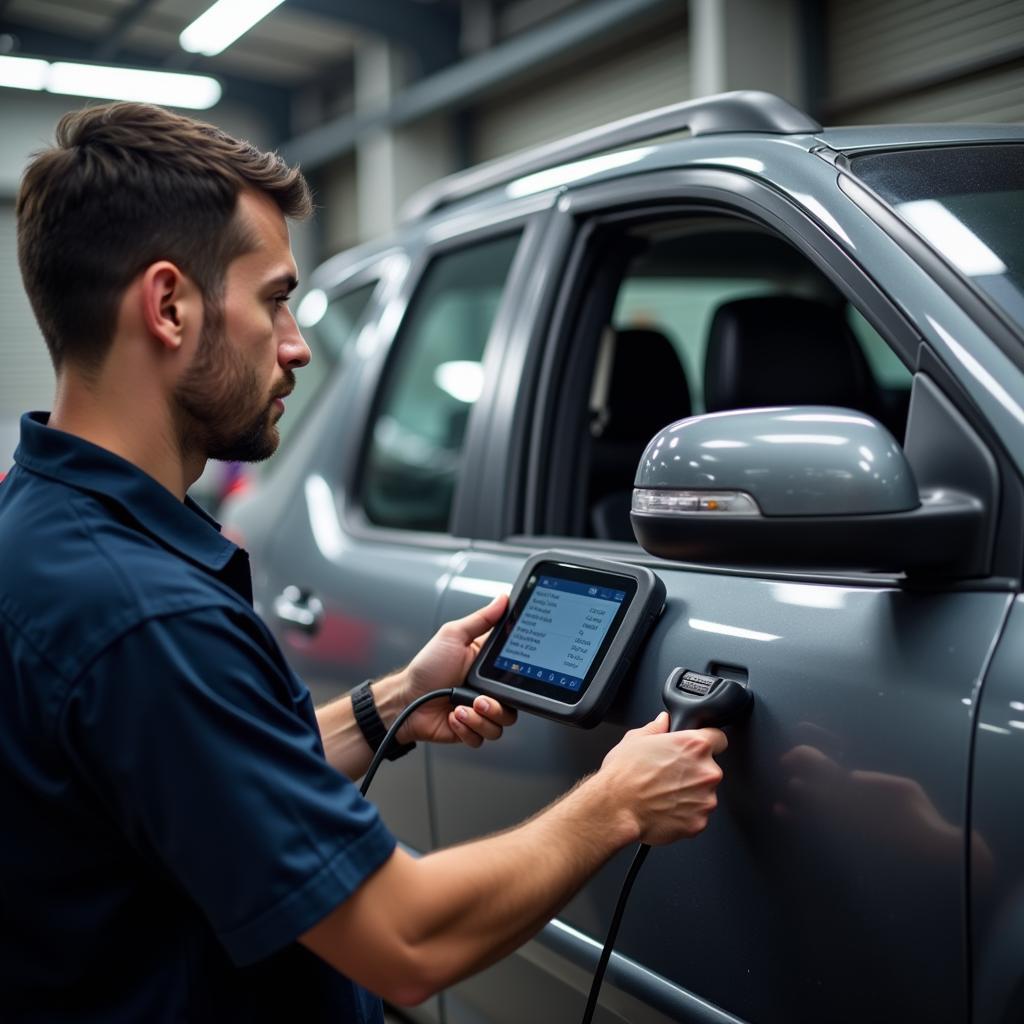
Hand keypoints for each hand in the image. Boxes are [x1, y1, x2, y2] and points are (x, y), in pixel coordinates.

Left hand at [397, 594, 517, 747]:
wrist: (405, 701)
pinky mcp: (471, 730)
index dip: (518, 674)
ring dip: (481, 718)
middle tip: (479, 698)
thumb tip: (503, 599)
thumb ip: (482, 619)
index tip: (508, 674)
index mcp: (487, 665)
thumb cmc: (425, 668)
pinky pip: (484, 737)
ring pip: (502, 723)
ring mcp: (480, 711)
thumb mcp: (453, 635)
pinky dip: (468, 729)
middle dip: (497, 705)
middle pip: (514, 704)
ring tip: (462, 708)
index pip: (517, 670)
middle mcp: (487, 689)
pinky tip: (454, 717)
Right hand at [598, 712, 726, 845]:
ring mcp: (706, 799)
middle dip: (695, 772)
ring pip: (705, 794)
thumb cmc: (623, 775)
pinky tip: (665, 809)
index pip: (719, 738)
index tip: (698, 749)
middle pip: (710, 768)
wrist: (615, 808)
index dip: (708, 742)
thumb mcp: (635, 739)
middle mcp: (706, 772)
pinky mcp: (699, 822)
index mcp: (693, 745)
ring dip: (691, 794)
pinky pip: (697, 815)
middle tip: (670, 775)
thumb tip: (663, 721)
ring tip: (664, 794)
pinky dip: (685, 814)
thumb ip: (656, 728)